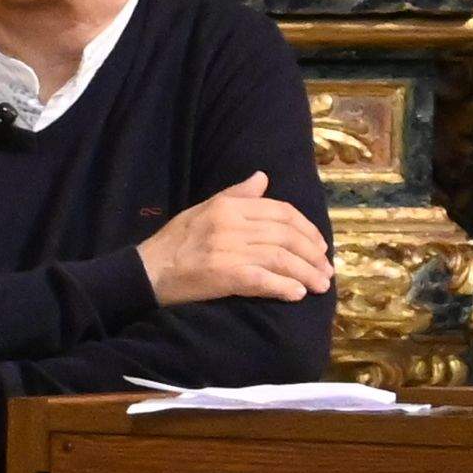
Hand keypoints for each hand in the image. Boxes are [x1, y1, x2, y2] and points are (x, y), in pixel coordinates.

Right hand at [138, 171, 333, 308]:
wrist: (145, 272)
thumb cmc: (174, 242)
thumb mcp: (203, 209)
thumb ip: (235, 194)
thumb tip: (263, 177)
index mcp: (228, 207)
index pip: (281, 212)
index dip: (307, 229)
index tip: (319, 246)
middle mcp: (231, 225)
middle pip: (286, 236)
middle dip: (313, 255)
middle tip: (326, 271)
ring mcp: (227, 251)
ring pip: (281, 258)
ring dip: (306, 274)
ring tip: (320, 286)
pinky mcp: (223, 275)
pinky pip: (263, 279)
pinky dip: (284, 287)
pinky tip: (297, 294)